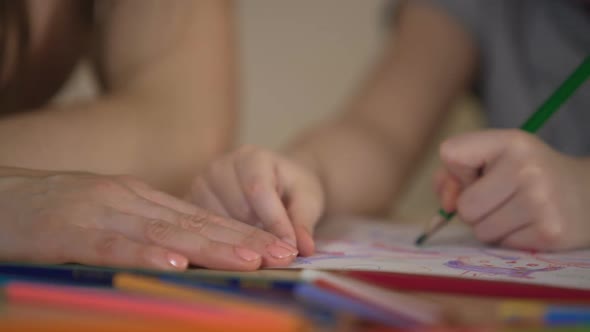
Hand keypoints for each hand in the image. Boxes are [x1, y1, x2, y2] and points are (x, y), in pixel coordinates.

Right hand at [0, 170, 297, 269]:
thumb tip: (179, 250)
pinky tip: (177, 266)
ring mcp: (101, 213)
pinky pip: (114, 247)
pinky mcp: (69, 232)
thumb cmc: (50, 212)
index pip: (199, 217)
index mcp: (138, 198)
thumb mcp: (105, 214)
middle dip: (240, 240)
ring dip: (210, 248)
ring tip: (250, 259)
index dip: (238, 232)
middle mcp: (129, 201)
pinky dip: (148, 256)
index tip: (272, 246)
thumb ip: (141, 228)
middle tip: (280, 254)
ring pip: (166, 233)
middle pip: (194, 224)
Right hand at [187, 146, 324, 255]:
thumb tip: (303, 248)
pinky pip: (203, 233)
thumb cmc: (292, 189)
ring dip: (241, 243)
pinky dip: (223, 246)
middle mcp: (219, 167)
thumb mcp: (308, 200)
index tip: (290, 250)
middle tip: (277, 256)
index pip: (258, 191)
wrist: (276, 183)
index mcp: (250, 157)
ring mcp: (200, 186)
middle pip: (237, 211)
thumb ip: (304, 221)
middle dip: (259, 237)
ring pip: (218, 226)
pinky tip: (239, 253)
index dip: (275, 223)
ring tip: (259, 249)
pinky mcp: (189, 207)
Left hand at [434, 129, 589, 250]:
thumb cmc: (527, 175)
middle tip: (501, 197)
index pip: (450, 153)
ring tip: (517, 211)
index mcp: (510, 141)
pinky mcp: (549, 232)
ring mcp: (540, 202)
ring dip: (491, 226)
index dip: (457, 170)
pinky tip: (530, 224)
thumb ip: (454, 172)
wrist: (588, 196)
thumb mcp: (495, 158)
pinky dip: (510, 238)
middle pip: (464, 206)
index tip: (481, 171)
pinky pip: (502, 244)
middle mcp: (526, 169)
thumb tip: (446, 205)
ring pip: (480, 230)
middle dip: (474, 208)